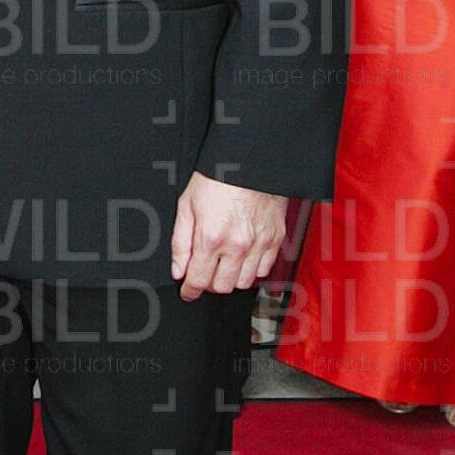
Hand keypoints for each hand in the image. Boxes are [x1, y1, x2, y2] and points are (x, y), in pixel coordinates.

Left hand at [171, 173, 287, 300]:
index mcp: (212, 237)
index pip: (199, 280)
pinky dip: (252, 269)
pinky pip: (264, 269)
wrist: (250, 162)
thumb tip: (179, 270)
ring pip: (245, 282)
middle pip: (223, 287)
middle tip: (205, 272)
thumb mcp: (187, 207)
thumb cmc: (217, 179)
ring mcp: (259, 243)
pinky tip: (243, 258)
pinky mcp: (275, 238)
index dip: (190, 291)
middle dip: (210, 284)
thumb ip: (181, 243)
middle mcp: (238, 245)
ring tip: (224, 264)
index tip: (188, 292)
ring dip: (231, 278)